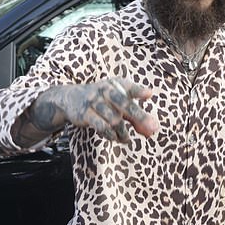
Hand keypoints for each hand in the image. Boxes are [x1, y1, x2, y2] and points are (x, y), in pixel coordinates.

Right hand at [35, 77, 158, 143]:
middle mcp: (105, 90)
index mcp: (115, 85)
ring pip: (114, 120)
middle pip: (124, 105)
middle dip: (140, 117)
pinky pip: (102, 127)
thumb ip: (135, 116)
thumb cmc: (102, 102)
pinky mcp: (85, 114)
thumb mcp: (118, 104)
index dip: (139, 91)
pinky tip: (115, 138)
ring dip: (123, 133)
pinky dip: (111, 135)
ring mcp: (94, 101)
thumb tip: (151, 131)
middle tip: (153, 129)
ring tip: (126, 139)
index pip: (129, 88)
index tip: (149, 94)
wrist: (71, 99)